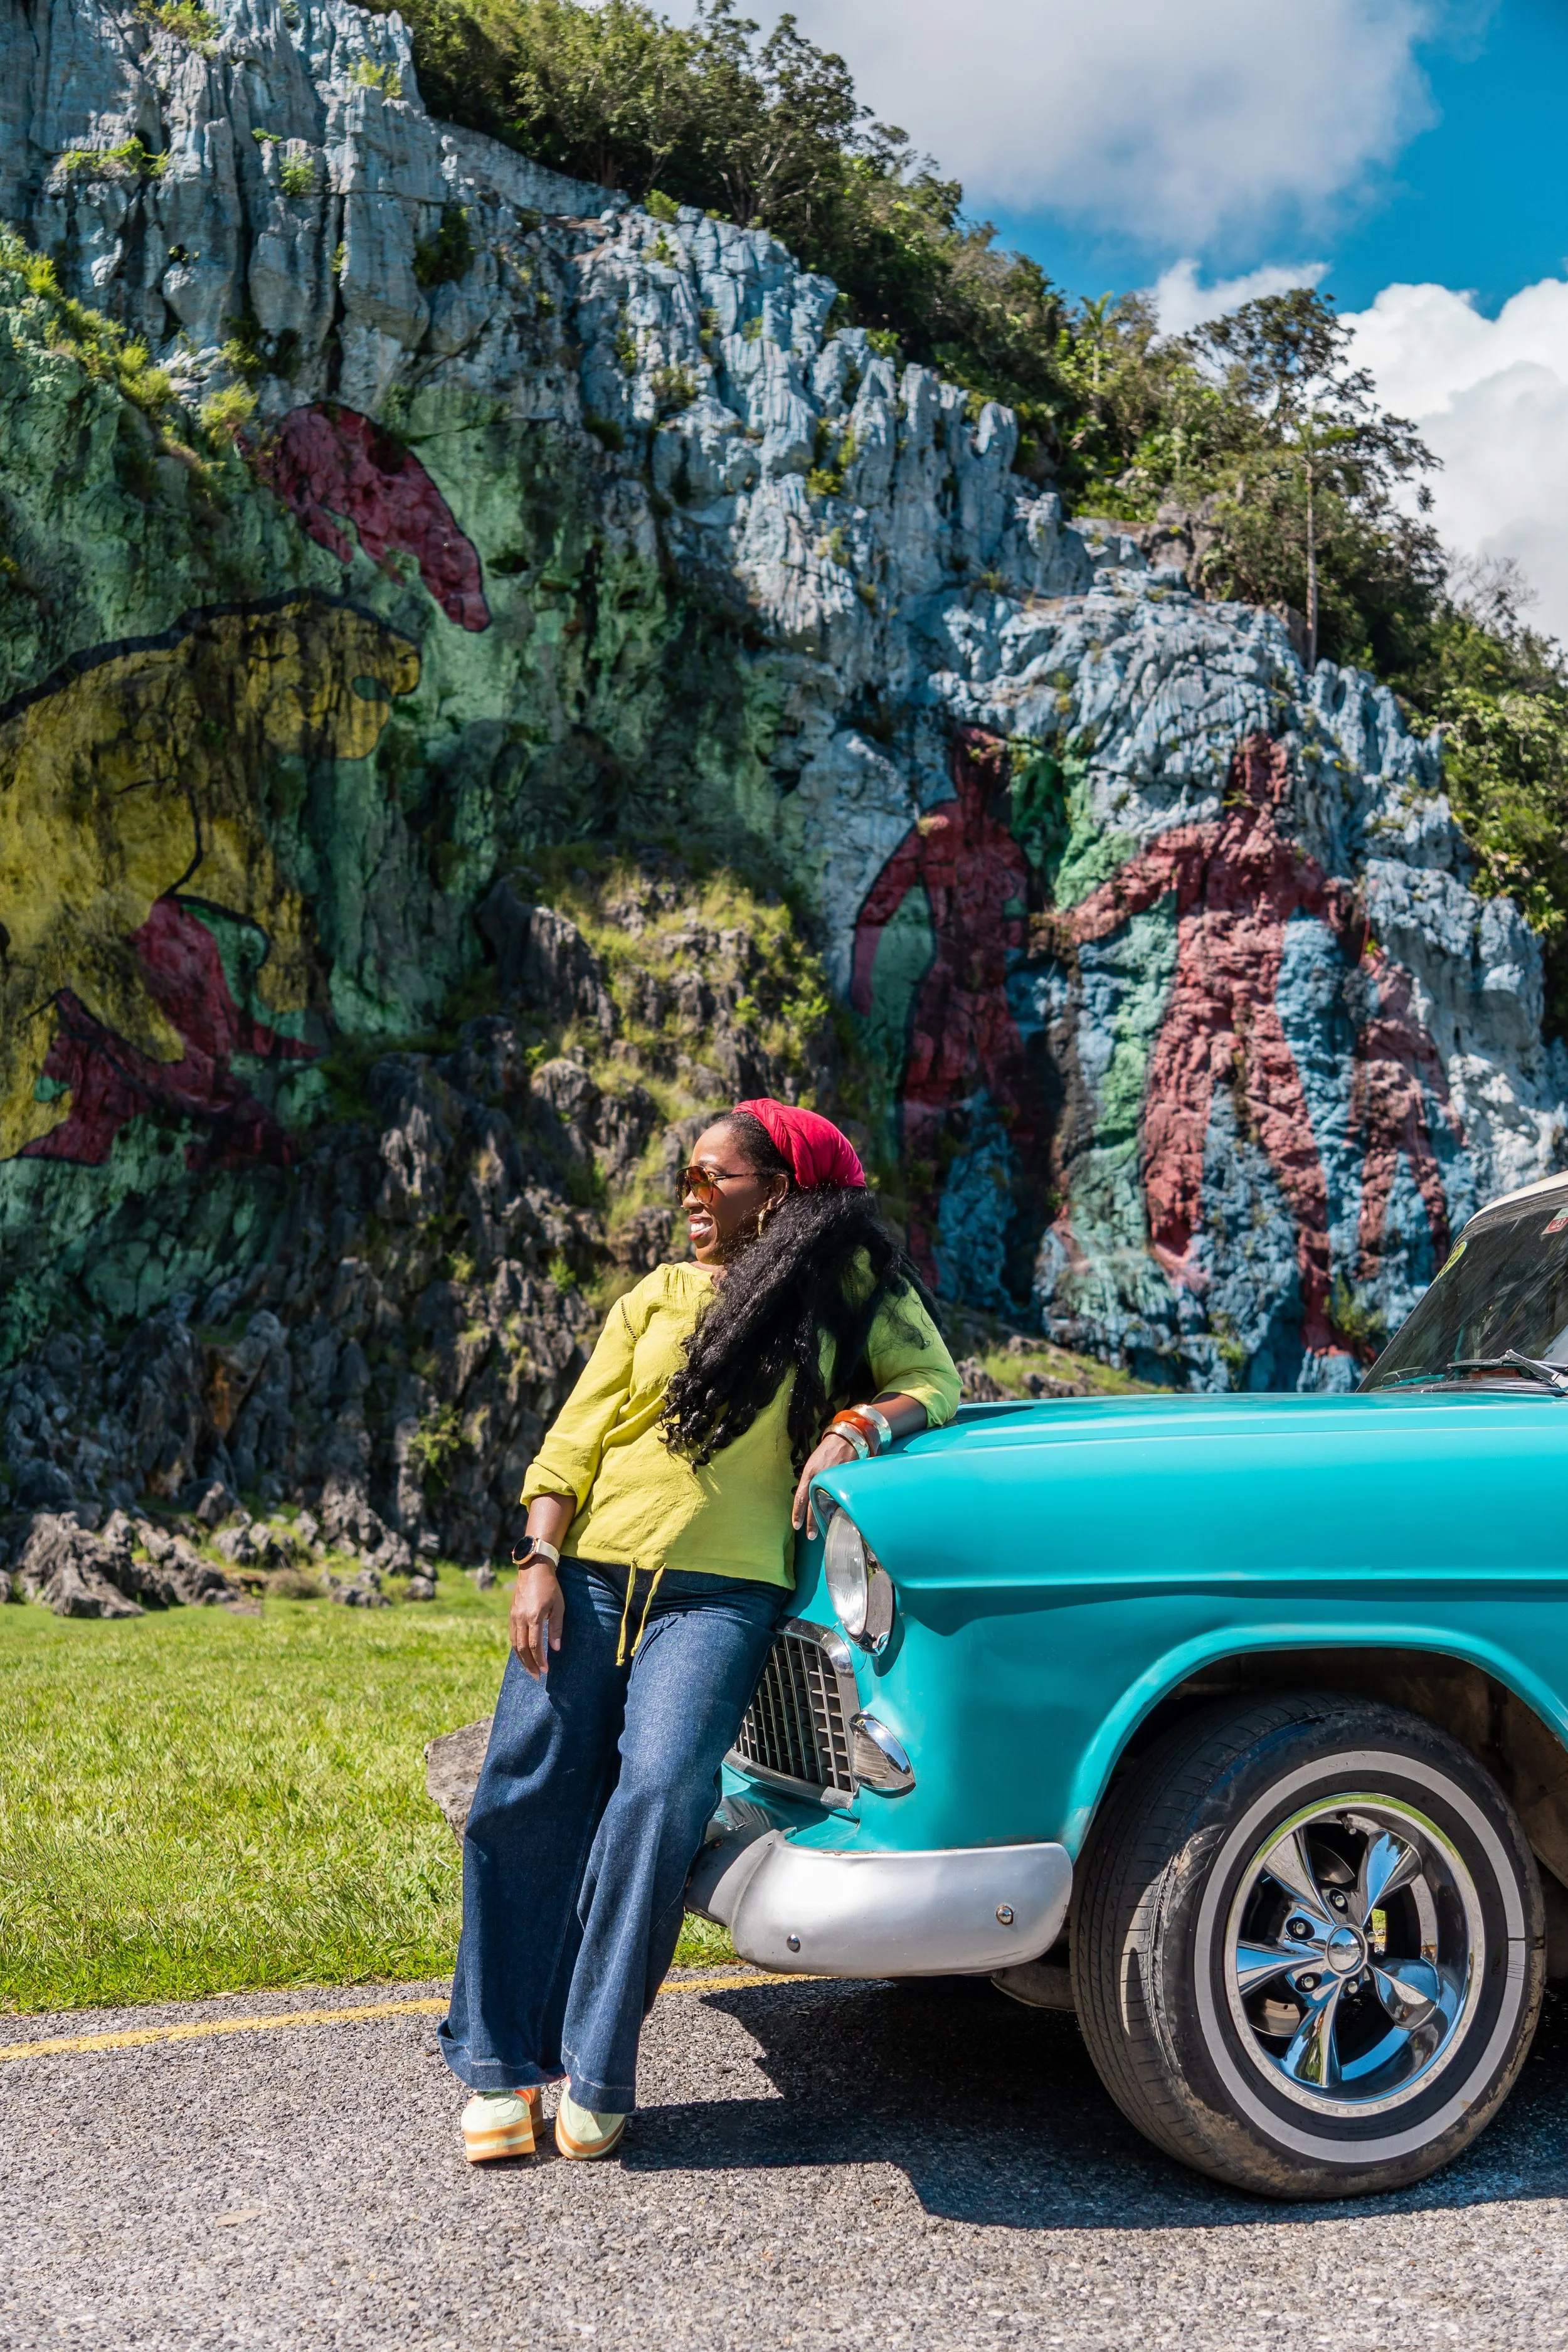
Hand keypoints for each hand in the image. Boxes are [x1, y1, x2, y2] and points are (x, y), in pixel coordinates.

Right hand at [511, 1562, 563, 1678]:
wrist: (533, 1569)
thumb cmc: (550, 1587)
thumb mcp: (559, 1606)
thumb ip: (557, 1628)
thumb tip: (556, 1649)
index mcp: (534, 1616)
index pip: (534, 1645)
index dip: (540, 1660)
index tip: (546, 1671)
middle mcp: (521, 1618)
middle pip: (522, 1648)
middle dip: (530, 1664)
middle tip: (537, 1676)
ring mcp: (513, 1616)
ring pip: (514, 1644)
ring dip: (522, 1659)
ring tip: (530, 1669)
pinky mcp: (511, 1614)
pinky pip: (512, 1636)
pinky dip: (516, 1648)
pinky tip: (522, 1655)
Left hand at [791, 1430, 857, 1537]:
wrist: (846, 1440)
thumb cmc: (827, 1452)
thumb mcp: (813, 1465)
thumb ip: (810, 1481)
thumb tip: (808, 1497)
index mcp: (809, 1474)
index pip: (800, 1498)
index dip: (797, 1513)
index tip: (796, 1526)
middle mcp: (820, 1478)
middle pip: (813, 1505)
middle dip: (812, 1522)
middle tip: (810, 1536)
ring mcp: (834, 1480)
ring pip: (828, 1504)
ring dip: (826, 1518)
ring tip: (826, 1529)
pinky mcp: (846, 1481)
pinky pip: (842, 1499)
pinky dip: (840, 1509)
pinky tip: (840, 1517)